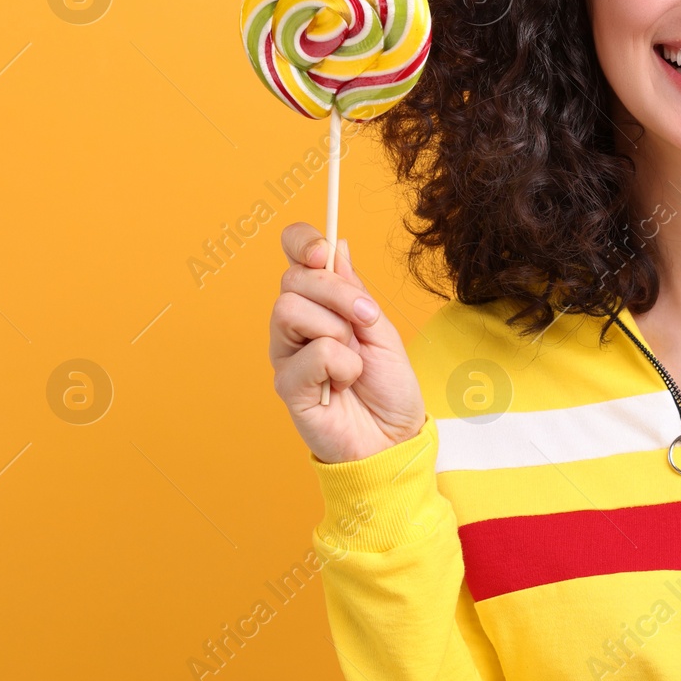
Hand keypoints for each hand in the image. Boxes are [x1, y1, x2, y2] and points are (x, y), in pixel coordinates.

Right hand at [269, 222, 426, 463]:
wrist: (394, 438)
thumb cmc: (388, 387)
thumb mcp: (380, 328)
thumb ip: (355, 290)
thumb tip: (339, 244)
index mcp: (318, 305)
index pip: (293, 258)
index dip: (301, 242)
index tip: (322, 250)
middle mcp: (295, 327)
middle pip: (292, 280)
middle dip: (337, 292)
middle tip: (366, 319)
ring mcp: (286, 355)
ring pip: (289, 310)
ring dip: (336, 329)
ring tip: (355, 358)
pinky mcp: (287, 386)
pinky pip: (310, 353)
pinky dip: (341, 365)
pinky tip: (345, 383)